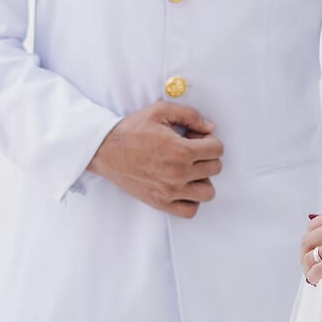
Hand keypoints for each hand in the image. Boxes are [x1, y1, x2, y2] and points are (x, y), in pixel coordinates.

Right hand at [87, 101, 223, 216]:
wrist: (105, 150)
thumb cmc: (131, 130)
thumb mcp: (160, 111)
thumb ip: (190, 115)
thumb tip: (210, 127)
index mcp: (181, 151)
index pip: (217, 149)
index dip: (209, 140)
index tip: (195, 138)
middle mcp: (178, 174)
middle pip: (215, 168)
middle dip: (206, 156)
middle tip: (190, 150)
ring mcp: (170, 192)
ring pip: (207, 192)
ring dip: (202, 180)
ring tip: (189, 170)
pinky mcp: (160, 203)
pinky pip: (190, 210)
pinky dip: (191, 200)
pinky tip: (182, 186)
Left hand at [301, 204, 321, 284]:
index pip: (312, 226)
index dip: (310, 240)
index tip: (313, 250)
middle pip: (307, 240)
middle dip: (304, 254)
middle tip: (309, 264)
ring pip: (309, 256)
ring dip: (307, 267)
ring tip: (313, 275)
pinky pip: (318, 269)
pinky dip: (312, 276)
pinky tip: (315, 281)